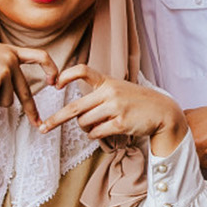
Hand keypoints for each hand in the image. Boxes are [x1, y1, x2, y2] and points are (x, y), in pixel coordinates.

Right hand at [0, 38, 58, 120]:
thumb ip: (1, 68)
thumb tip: (10, 95)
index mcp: (10, 51)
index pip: (39, 56)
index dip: (50, 68)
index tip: (54, 81)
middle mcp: (11, 60)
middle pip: (24, 91)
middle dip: (32, 111)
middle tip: (38, 124)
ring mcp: (4, 71)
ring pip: (5, 101)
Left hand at [39, 65, 188, 154]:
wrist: (162, 111)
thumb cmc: (137, 103)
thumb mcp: (119, 90)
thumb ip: (99, 96)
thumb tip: (77, 116)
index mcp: (107, 81)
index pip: (83, 70)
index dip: (66, 75)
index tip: (55, 84)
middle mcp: (109, 92)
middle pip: (75, 107)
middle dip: (56, 119)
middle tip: (43, 128)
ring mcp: (115, 107)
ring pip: (84, 124)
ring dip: (86, 129)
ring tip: (97, 126)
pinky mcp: (120, 123)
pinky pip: (96, 133)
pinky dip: (95, 135)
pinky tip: (104, 132)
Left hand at [184, 97, 206, 167]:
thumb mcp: (202, 120)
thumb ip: (190, 132)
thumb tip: (181, 155)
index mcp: (179, 118)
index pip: (179, 147)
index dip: (197, 147)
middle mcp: (180, 125)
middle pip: (185, 155)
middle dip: (201, 153)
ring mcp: (189, 135)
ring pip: (194, 160)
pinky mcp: (200, 143)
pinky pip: (204, 164)